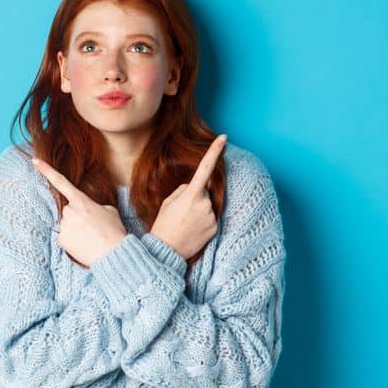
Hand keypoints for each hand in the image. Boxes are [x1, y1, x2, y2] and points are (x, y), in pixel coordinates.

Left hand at [30, 158, 129, 267]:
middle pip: (68, 210)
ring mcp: (64, 225)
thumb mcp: (110, 211)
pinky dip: (72, 241)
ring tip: (90, 238)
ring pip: (66, 225)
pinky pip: (64, 238)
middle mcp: (69, 211)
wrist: (114, 254)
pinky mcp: (61, 240)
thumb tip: (89, 210)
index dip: (46, 170)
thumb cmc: (114, 232)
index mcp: (81, 200)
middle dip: (77, 217)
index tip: (34, 160)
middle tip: (92, 228)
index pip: (60, 182)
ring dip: (75, 230)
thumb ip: (95, 205)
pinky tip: (83, 245)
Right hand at [150, 134, 226, 261]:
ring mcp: (212, 216)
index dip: (215, 151)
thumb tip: (197, 188)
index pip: (205, 167)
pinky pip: (211, 218)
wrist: (166, 250)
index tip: (224, 138)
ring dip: (199, 210)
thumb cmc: (164, 224)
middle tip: (181, 213)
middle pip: (204, 191)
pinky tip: (192, 230)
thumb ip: (184, 190)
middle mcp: (205, 203)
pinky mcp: (215, 228)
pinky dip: (203, 222)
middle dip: (195, 197)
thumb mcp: (168, 202)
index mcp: (191, 194)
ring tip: (185, 223)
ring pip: (208, 205)